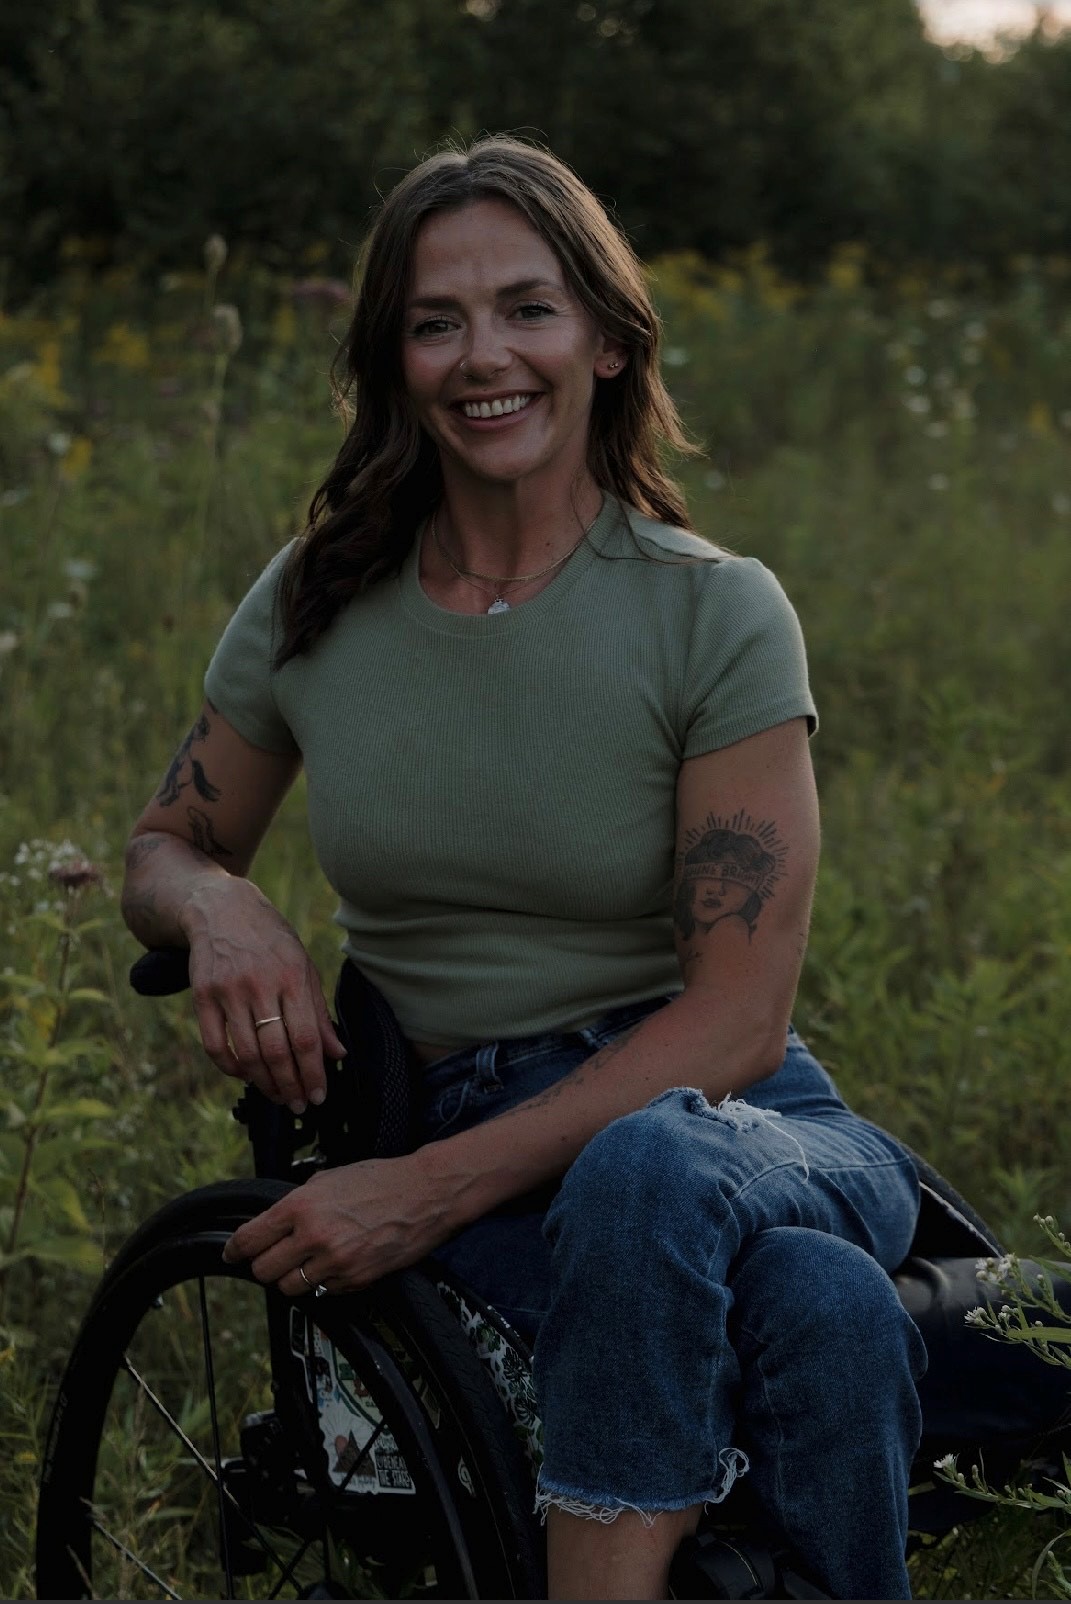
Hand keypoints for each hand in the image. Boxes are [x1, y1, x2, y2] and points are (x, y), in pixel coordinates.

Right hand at [181, 878, 345, 1111]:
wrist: (222, 909)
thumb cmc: (271, 941)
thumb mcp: (303, 966)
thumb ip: (318, 1012)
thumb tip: (338, 1053)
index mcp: (292, 976)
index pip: (306, 1037)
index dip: (314, 1072)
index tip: (319, 1095)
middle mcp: (260, 984)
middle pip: (276, 1051)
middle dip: (291, 1085)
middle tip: (298, 1104)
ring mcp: (228, 990)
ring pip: (246, 1053)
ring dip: (263, 1082)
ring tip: (277, 1095)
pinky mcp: (202, 995)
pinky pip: (214, 1045)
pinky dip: (230, 1068)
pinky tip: (245, 1075)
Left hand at [221, 1156, 452, 1295]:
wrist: (424, 1194)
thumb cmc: (379, 1179)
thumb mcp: (328, 1178)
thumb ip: (297, 1202)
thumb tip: (273, 1222)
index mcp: (300, 1206)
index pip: (249, 1239)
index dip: (234, 1250)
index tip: (231, 1254)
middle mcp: (313, 1237)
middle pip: (264, 1271)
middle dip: (265, 1264)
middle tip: (275, 1256)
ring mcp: (334, 1263)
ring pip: (290, 1288)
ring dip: (293, 1277)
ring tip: (308, 1260)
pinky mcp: (354, 1280)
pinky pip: (323, 1291)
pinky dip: (324, 1281)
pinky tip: (338, 1261)